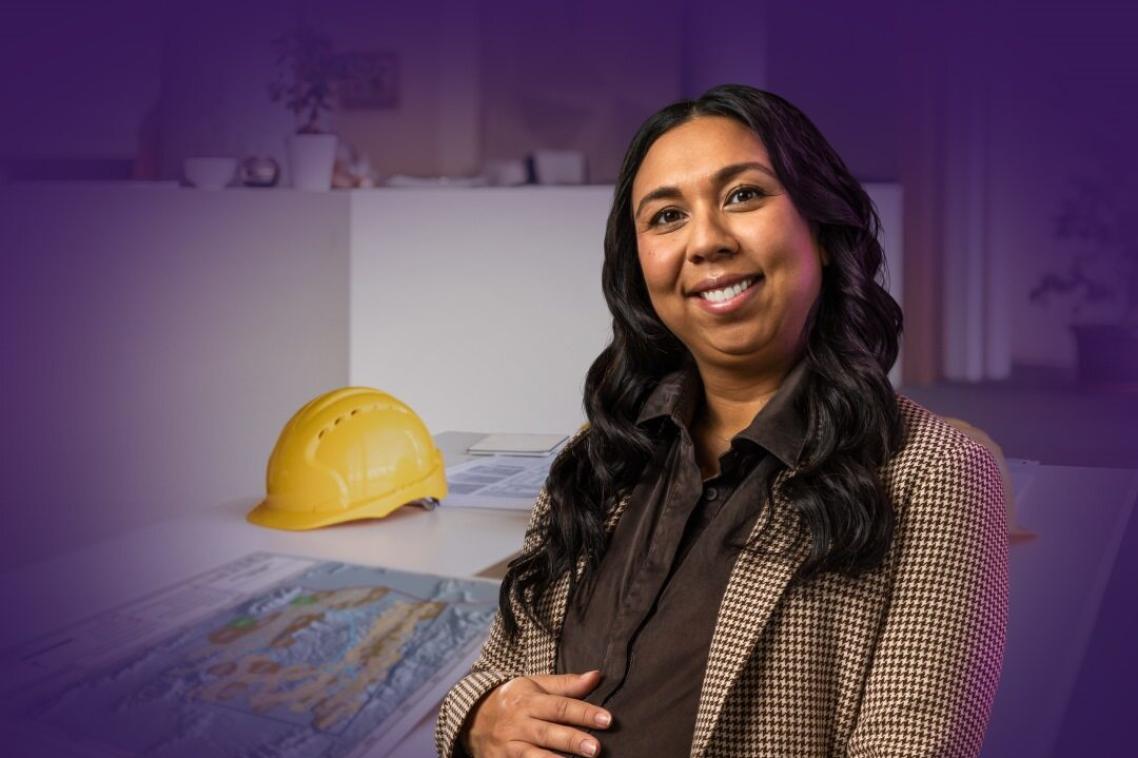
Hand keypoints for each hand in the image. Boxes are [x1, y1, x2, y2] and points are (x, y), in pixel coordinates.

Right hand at [462, 670, 611, 756]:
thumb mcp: (535, 685)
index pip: (560, 706)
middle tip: (596, 749)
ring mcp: (509, 746)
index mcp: (529, 700)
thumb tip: (597, 676)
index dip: (584, 713)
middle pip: (548, 733)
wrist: (472, 718)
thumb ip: (566, 684)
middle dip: (572, 740)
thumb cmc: (514, 700)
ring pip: (534, 756)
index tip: (607, 719)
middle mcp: (518, 724)